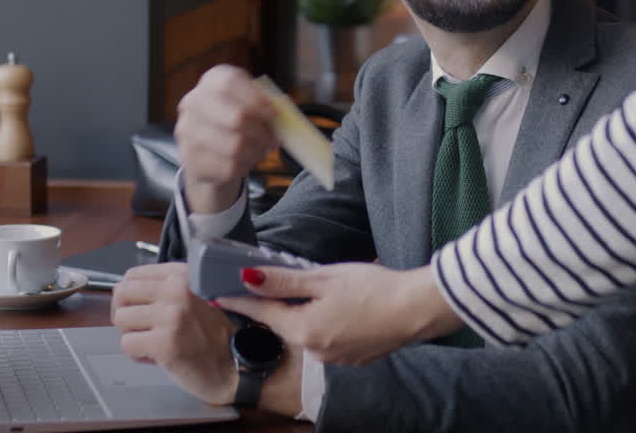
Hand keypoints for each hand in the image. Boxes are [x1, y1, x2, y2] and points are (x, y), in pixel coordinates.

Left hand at [111, 262, 303, 415]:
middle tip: (147, 328)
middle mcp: (178, 288)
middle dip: (127, 314)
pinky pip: (127, 344)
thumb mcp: (193, 297)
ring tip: (157, 342)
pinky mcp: (164, 342)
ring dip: (134, 335)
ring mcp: (171, 315)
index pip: (132, 275)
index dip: (132, 296)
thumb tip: (123, 290)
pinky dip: (139, 355)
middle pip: (121, 294)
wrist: (233, 367)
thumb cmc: (212, 336)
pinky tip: (159, 356)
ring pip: (120, 320)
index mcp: (183, 273)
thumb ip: (164, 288)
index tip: (145, 310)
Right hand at [174, 65, 278, 213]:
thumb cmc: (236, 121)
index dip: (255, 99)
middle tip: (271, 139)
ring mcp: (187, 130)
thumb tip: (280, 116)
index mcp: (212, 81)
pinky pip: (228, 166)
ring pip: (235, 146)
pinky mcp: (190, 158)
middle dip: (260, 132)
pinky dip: (243, 166)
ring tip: (259, 150)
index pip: (230, 83)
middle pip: (235, 117)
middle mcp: (193, 102)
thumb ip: (265, 105)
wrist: (208, 149)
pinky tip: (244, 161)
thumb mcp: (250, 104)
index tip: (273, 114)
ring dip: (255, 151)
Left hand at [216, 263, 463, 365]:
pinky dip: (329, 324)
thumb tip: (249, 278)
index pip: (261, 312)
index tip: (219, 294)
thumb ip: (284, 281)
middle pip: (285, 322)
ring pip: (308, 331)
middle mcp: (315, 350)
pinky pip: (329, 339)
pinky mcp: (353, 358)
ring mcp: (335, 358)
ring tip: (328, 291)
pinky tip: (346, 308)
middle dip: (281, 303)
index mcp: (303, 329)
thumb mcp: (324, 278)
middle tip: (282, 281)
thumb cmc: (373, 289)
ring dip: (308, 313)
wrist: (416, 309)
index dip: (240, 300)